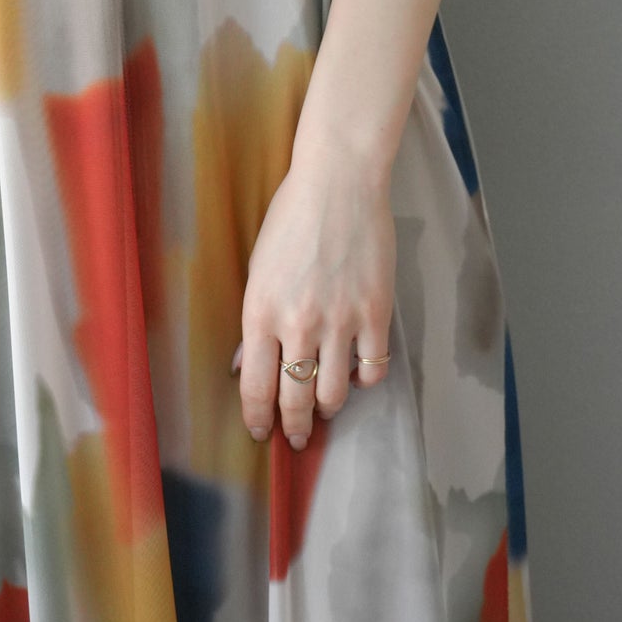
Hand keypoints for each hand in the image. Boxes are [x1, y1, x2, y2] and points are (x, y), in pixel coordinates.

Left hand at [232, 140, 395, 448]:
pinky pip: (373, 369)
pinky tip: (356, 373)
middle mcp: (298, 325)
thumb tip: (246, 364)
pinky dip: (364, 379)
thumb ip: (256, 320)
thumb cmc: (290, 218)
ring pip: (334, 393)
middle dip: (293, 427)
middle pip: (295, 400)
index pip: (256, 387)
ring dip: (327, 407)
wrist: (338, 184)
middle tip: (295, 437)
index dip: (257, 418)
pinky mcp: (376, 314)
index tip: (259, 432)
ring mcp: (340, 322)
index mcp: (260, 312)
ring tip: (324, 407)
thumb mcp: (258, 268)